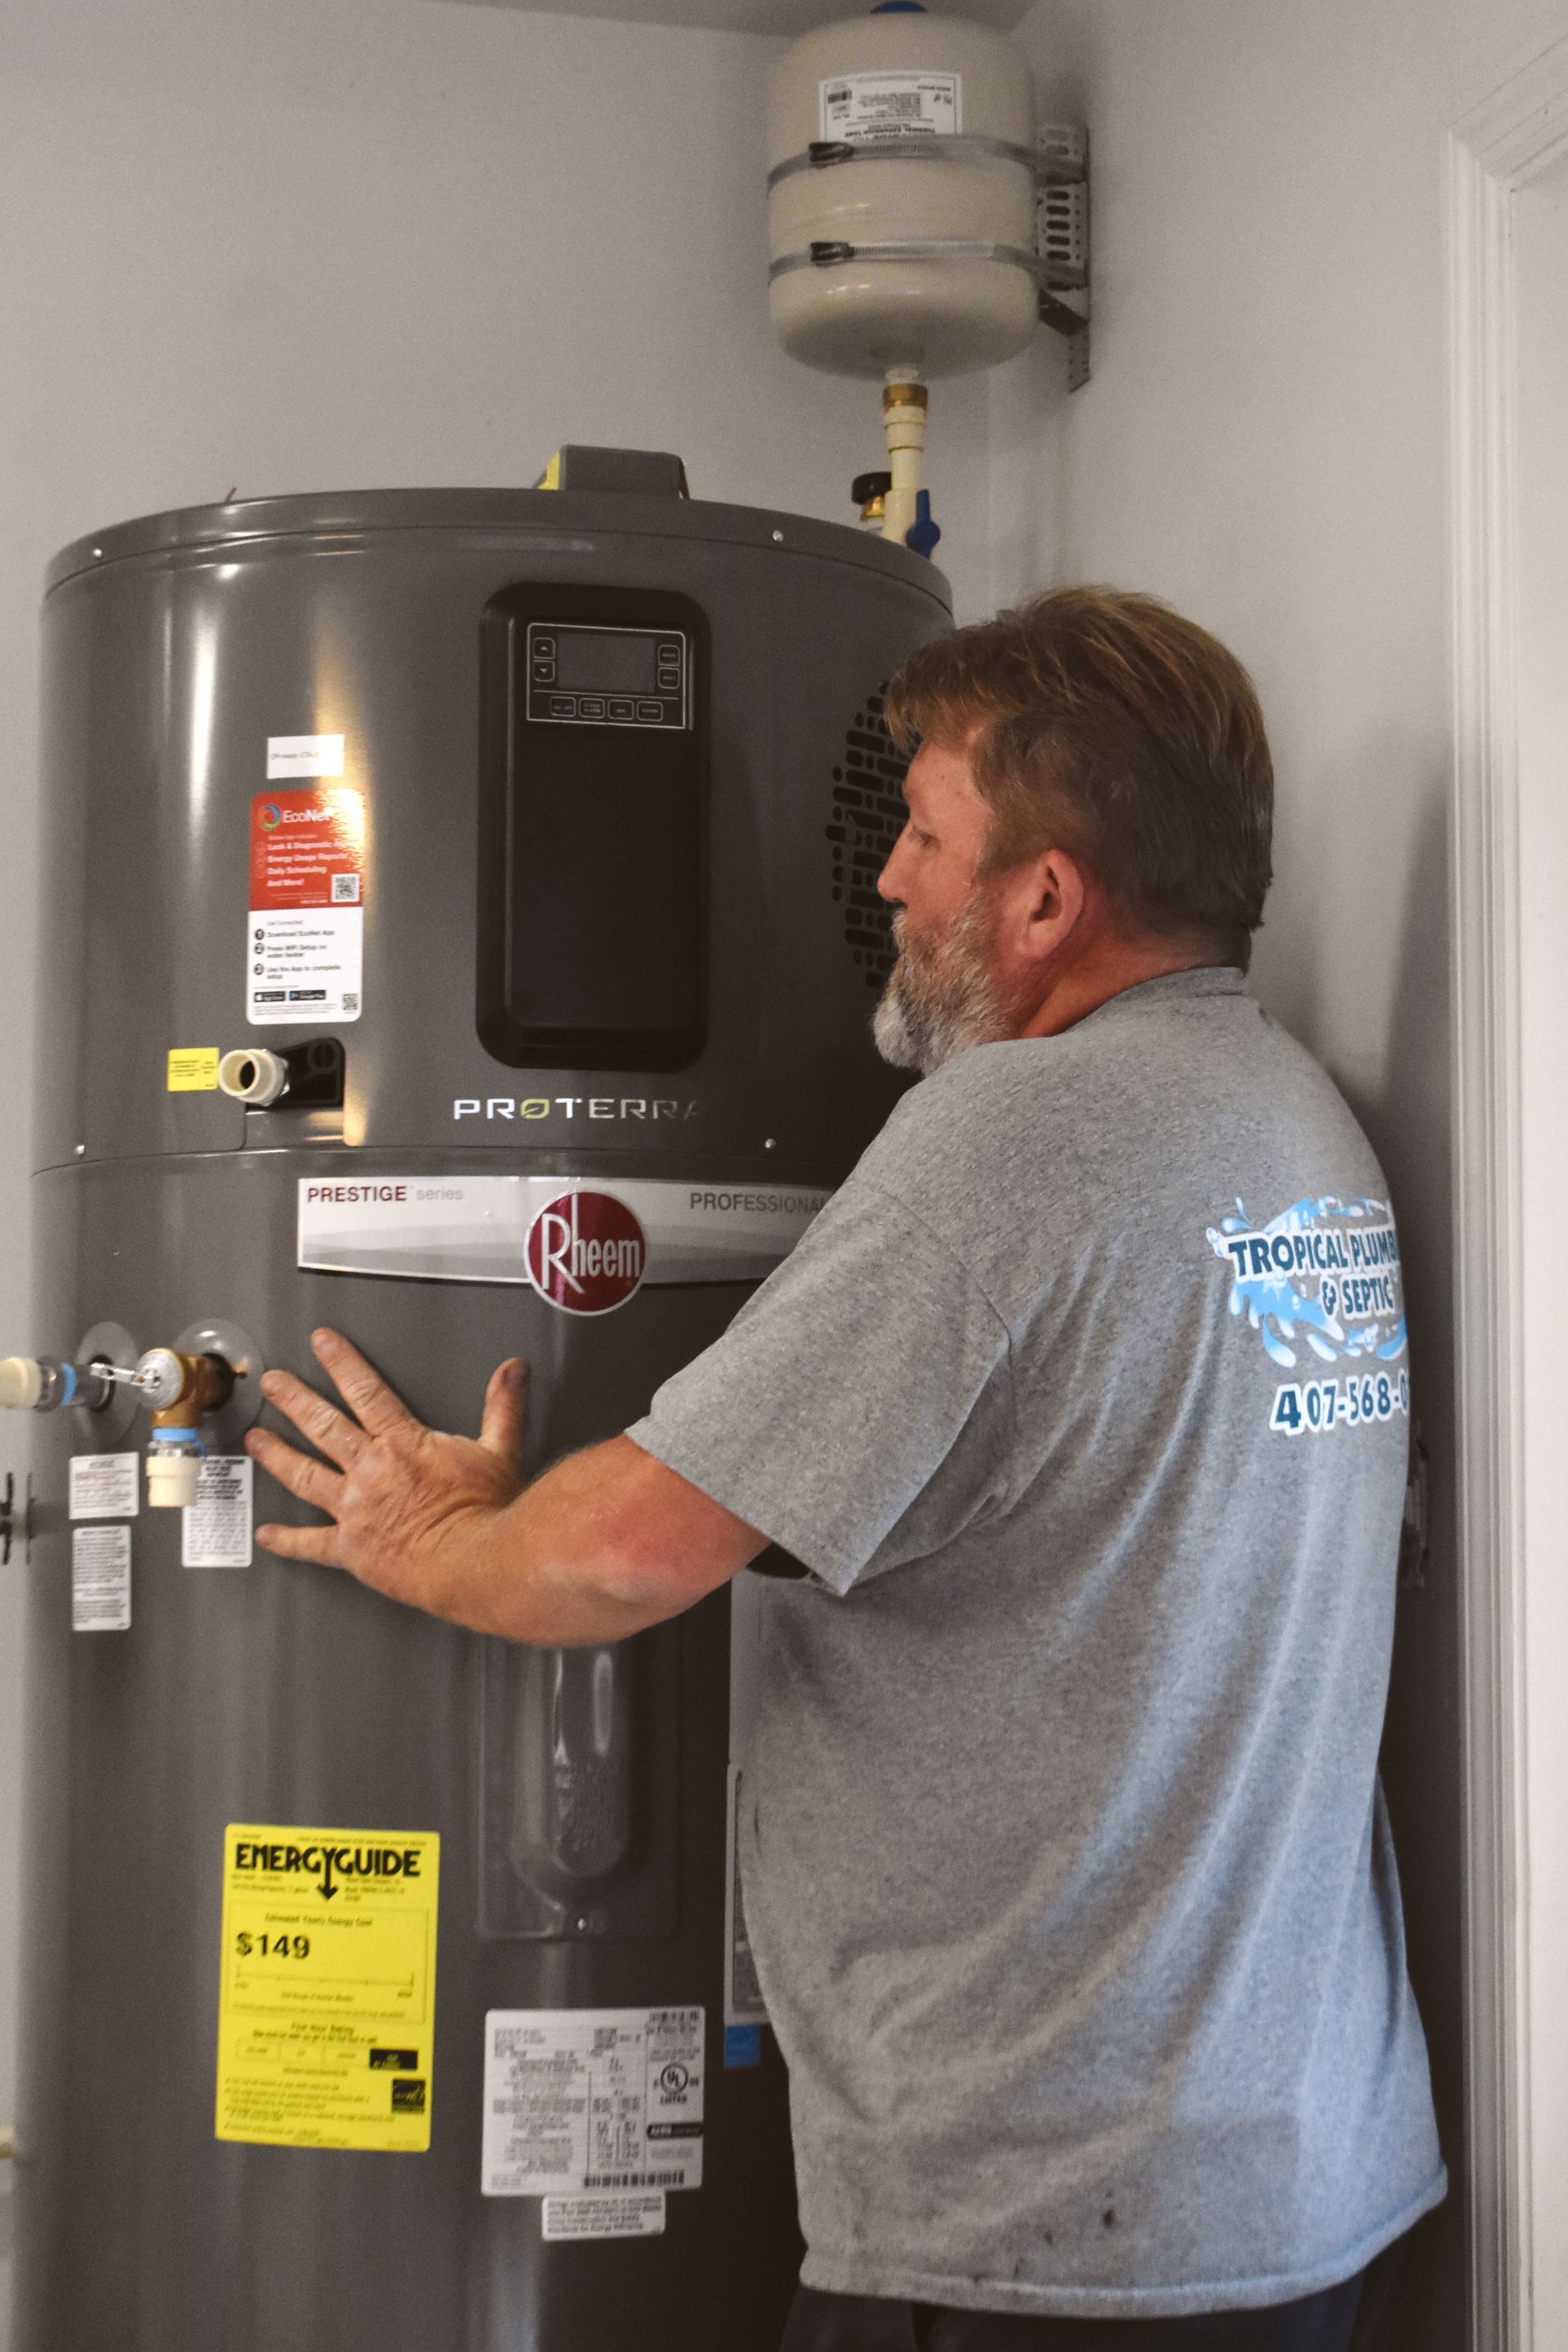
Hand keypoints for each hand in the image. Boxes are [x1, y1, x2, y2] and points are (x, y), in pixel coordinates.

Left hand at [246, 1328, 527, 1618]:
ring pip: (304, 1475)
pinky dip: (286, 1540)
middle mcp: (371, 1471)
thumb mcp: (501, 1451)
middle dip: (293, 1399)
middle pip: (323, 1425)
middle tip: (271, 1382)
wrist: (474, 1563)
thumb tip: (512, 1370)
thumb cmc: (487, 1513)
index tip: (321, 1342)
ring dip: (276, 1455)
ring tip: (255, 1439)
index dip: (341, 1362)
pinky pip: (310, 1545)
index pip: (366, 1391)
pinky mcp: (351, 1549)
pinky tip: (267, 1534)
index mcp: (403, 1444)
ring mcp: (354, 1509)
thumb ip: (503, 1407)